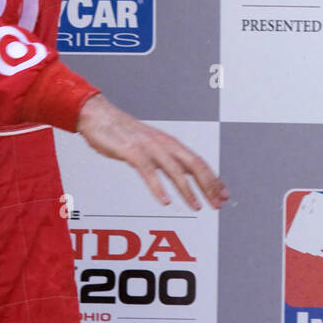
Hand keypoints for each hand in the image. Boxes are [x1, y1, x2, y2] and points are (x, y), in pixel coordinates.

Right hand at [76, 94, 228, 209]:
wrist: (99, 115)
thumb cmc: (124, 133)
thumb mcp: (151, 147)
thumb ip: (166, 161)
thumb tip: (182, 175)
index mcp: (170, 144)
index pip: (198, 163)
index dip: (213, 179)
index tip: (223, 194)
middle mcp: (164, 144)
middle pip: (193, 165)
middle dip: (208, 186)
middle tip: (218, 204)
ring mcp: (149, 147)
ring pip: (174, 170)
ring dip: (187, 190)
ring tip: (196, 207)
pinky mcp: (131, 151)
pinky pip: (147, 171)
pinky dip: (158, 187)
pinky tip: (165, 200)